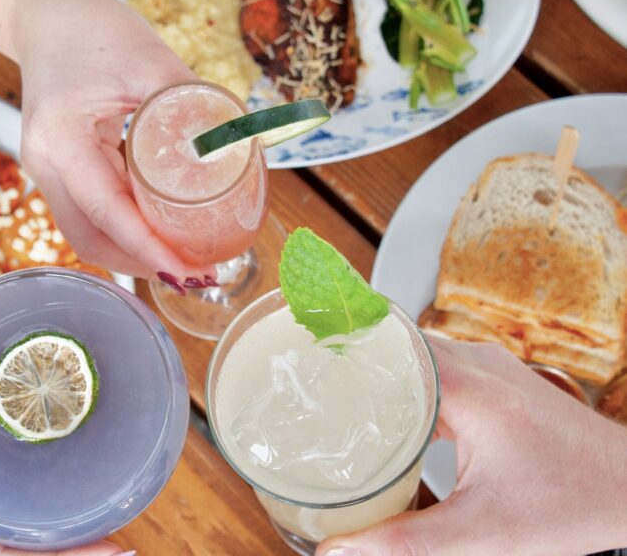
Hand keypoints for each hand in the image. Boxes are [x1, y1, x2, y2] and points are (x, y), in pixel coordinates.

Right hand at [12, 0, 206, 281]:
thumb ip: (193, 103)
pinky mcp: (58, 171)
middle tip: (196, 275)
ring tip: (183, 263)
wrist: (42, 13)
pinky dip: (125, 233)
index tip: (188, 271)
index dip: (148, 249)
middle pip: (91, 240)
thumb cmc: (89, 28)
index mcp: (61, 139)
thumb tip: (240, 147)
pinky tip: (159, 235)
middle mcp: (45, 164)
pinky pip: (90, 216)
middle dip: (143, 265)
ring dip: (134, 255)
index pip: (107, 212)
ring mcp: (46, 171)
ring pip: (88, 235)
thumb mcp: (148, 60)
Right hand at [317, 338, 626, 555]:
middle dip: (351, 352)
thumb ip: (404, 543)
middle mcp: (480, 365)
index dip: (344, 342)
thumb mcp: (483, 534)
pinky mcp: (498, 376)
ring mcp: (491, 365)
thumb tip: (337, 552)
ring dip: (380, 361)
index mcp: (472, 392)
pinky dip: (406, 372)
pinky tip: (389, 402)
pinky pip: (437, 359)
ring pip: (417, 346)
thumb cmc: (571, 505)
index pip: (391, 346)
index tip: (303, 346)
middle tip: (306, 373)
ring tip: (336, 386)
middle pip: (398, 340)